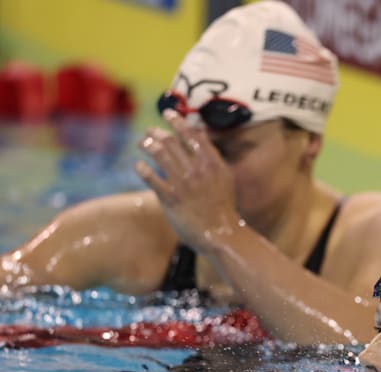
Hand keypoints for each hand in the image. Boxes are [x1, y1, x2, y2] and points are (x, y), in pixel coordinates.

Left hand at [134, 110, 241, 252]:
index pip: (192, 135)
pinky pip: (151, 177)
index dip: (178, 122)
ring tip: (142, 142)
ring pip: (160, 155)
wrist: (220, 232)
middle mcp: (197, 169)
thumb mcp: (224, 177)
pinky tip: (139, 165)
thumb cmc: (223, 205)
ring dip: (148, 145)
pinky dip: (143, 169)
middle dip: (158, 132)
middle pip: (172, 142)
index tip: (168, 114)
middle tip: (151, 130)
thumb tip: (201, 135)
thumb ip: (212, 156)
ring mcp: (183, 183)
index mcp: (212, 163)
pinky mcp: (170, 198)